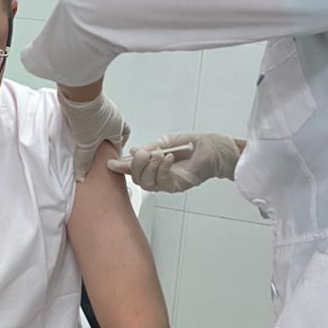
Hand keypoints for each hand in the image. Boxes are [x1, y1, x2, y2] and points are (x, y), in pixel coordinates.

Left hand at [57, 90, 129, 182]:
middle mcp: (115, 118)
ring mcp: (105, 108)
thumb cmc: (89, 118)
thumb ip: (84, 160)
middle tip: (103, 148)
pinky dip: (91, 121)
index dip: (113, 154)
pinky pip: (95, 115)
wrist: (79, 93)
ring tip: (90, 138)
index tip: (108, 161)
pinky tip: (81, 126)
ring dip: (99, 130)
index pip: (119, 145)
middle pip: (117, 131)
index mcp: (118, 128)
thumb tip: (81, 176)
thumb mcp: (86, 143)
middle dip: (112, 140)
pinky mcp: (94, 102)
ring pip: (106, 122)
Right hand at [108, 132, 241, 192]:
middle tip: (145, 153)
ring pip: (146, 183)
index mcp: (155, 165)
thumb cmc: (196, 144)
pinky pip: (162, 181)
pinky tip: (169, 158)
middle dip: (136, 165)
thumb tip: (133, 151)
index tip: (111, 163)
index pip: (135, 169)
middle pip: (137, 179)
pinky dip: (162, 168)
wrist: (216, 149)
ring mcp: (168, 183)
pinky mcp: (177, 186)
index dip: (122, 167)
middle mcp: (159, 176)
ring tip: (161, 154)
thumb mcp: (169, 141)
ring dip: (150, 167)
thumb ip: (151, 147)